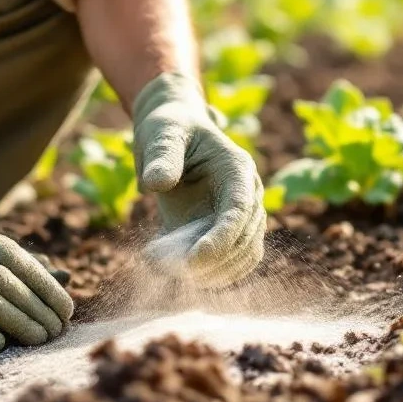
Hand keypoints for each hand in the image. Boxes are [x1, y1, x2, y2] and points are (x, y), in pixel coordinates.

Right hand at [0, 193, 72, 352]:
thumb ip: (1, 258)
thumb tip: (61, 277)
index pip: (14, 256)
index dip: (45, 283)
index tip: (65, 307)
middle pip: (3, 280)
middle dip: (37, 307)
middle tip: (57, 329)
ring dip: (18, 322)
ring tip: (39, 339)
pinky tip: (0, 344)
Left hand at [132, 73, 265, 286]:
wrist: (174, 132)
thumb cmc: (170, 128)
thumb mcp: (162, 133)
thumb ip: (162, 156)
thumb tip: (155, 184)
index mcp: (237, 169)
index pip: (239, 210)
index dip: (222, 239)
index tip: (194, 260)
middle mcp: (247, 195)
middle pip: (244, 240)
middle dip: (210, 261)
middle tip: (166, 266)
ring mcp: (239, 216)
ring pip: (240, 258)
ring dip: (208, 273)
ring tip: (161, 265)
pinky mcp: (224, 232)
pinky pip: (227, 263)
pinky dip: (203, 273)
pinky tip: (168, 266)